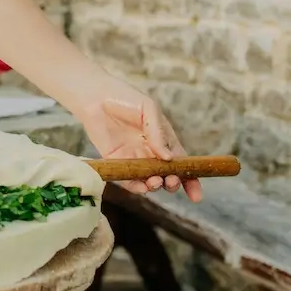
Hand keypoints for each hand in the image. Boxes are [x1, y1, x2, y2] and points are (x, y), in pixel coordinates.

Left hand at [70, 75, 201, 201]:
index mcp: (163, 138)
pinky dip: (136, 186)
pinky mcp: (115, 161)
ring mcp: (133, 157)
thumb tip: (169, 158)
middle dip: (172, 183)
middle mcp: (150, 151)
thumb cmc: (125, 97)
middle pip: (166, 174)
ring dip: (154, 185)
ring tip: (155, 182)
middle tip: (170, 182)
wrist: (94, 95)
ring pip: (148, 179)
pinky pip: (127, 179)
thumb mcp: (148, 109)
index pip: (180, 162)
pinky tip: (141, 186)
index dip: (190, 179)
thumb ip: (158, 133)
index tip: (196, 195)